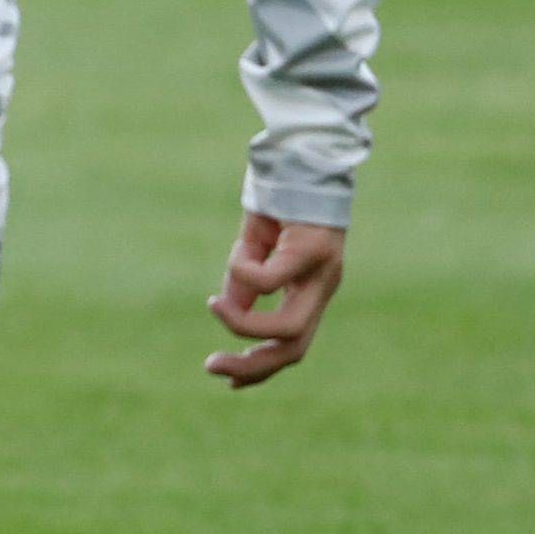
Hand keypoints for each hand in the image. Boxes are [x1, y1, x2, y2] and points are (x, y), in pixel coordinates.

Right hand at [205, 212, 346, 383]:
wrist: (306, 153)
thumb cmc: (281, 196)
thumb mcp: (257, 245)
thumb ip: (246, 278)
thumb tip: (231, 308)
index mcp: (311, 290)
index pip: (293, 345)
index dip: (262, 368)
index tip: (228, 379)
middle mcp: (322, 287)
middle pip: (294, 348)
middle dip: (253, 366)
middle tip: (211, 367)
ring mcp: (323, 272)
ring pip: (290, 327)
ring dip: (244, 326)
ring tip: (215, 308)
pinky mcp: (313, 250)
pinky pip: (272, 280)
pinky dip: (245, 275)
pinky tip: (236, 255)